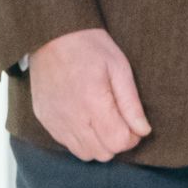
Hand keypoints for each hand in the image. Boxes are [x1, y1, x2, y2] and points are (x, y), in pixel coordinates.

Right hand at [26, 27, 148, 160]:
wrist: (52, 34)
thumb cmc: (89, 47)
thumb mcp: (119, 68)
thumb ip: (131, 104)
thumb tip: (143, 131)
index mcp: (92, 102)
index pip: (117, 142)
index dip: (132, 137)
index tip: (134, 124)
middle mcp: (71, 116)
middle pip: (102, 153)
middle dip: (116, 142)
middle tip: (120, 121)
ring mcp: (54, 119)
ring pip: (84, 153)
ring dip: (98, 143)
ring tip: (102, 120)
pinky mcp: (44, 118)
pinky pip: (66, 143)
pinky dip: (80, 138)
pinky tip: (85, 118)